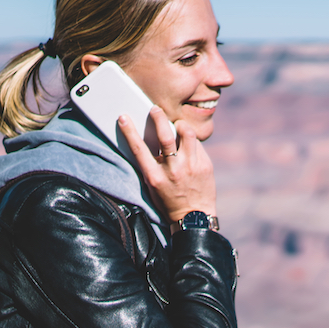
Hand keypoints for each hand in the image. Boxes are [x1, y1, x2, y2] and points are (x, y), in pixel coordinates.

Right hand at [117, 107, 215, 222]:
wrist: (194, 217)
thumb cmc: (169, 200)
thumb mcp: (153, 185)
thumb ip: (151, 164)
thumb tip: (149, 139)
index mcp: (154, 176)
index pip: (139, 149)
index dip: (129, 131)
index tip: (123, 117)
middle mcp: (172, 170)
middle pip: (165, 135)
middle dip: (158, 117)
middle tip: (155, 109)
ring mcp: (190, 167)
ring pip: (187, 134)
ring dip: (180, 125)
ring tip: (177, 124)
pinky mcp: (205, 165)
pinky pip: (197, 144)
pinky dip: (191, 140)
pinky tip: (188, 144)